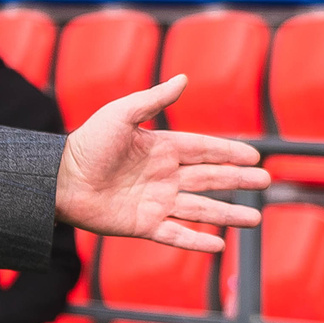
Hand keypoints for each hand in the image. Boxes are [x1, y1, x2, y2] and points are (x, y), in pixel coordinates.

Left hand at [53, 74, 269, 252]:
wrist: (57, 178)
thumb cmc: (86, 144)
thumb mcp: (120, 115)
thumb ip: (153, 100)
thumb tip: (184, 78)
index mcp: (160, 149)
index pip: (203, 150)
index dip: (229, 153)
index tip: (254, 156)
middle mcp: (162, 176)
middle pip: (209, 179)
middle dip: (238, 181)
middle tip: (266, 182)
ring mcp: (154, 202)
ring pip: (200, 209)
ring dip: (227, 214)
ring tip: (254, 219)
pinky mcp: (142, 224)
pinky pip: (175, 234)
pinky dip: (196, 241)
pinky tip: (218, 244)